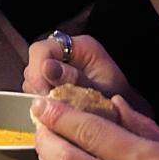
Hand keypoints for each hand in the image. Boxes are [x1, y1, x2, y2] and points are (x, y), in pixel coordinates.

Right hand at [22, 33, 136, 102]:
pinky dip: (42, 100)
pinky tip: (55, 108)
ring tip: (58, 107)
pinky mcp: (52, 80)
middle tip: (52, 105)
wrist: (126, 112)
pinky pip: (36, 88)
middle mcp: (64, 52)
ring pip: (32, 77)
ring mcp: (56, 66)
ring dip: (39, 94)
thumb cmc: (118, 98)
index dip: (38, 71)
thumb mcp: (101, 89)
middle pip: (34, 63)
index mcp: (79, 47)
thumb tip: (47, 68)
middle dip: (39, 86)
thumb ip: (75, 79)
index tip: (44, 94)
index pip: (42, 50)